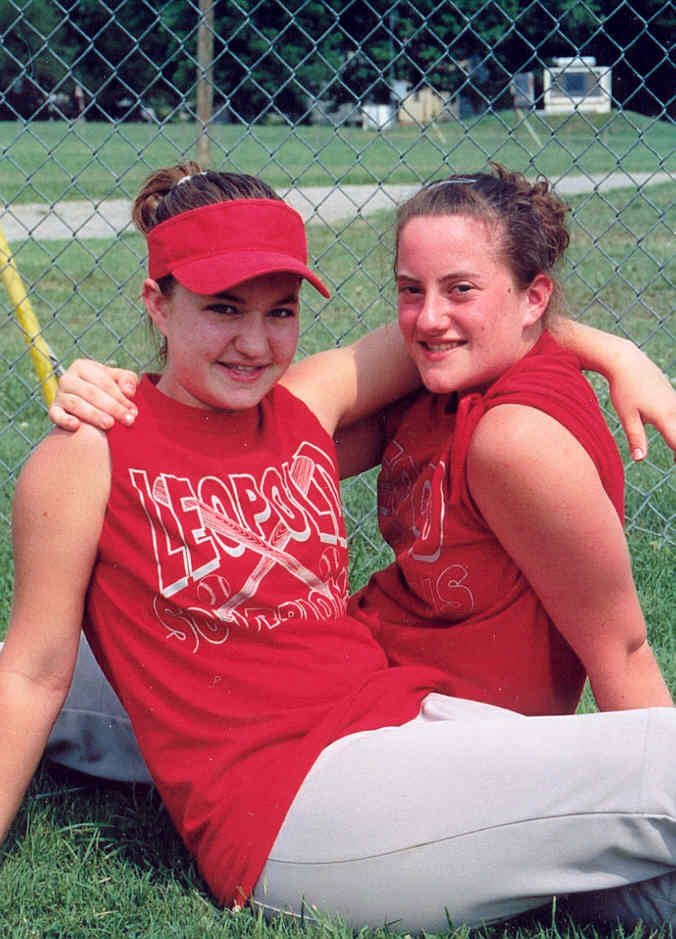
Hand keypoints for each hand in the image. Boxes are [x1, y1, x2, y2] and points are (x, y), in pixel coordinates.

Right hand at [48, 359, 138, 430]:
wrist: (84, 401)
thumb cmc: (104, 388)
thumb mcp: (118, 379)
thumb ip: (127, 380)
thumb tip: (129, 391)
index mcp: (83, 367)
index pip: (104, 382)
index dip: (120, 397)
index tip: (133, 411)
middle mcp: (68, 378)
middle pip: (91, 393)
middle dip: (112, 407)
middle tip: (127, 420)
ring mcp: (59, 394)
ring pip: (76, 404)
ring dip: (93, 415)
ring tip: (109, 424)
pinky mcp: (53, 409)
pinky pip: (56, 415)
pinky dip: (64, 420)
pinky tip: (76, 426)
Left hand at [607, 340, 675, 461]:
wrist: (627, 362)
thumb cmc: (624, 389)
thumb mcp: (627, 416)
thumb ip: (636, 438)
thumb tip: (639, 460)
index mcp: (664, 417)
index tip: (675, 465)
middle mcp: (675, 409)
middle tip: (674, 462)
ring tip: (674, 456)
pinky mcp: (673, 395)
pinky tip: (671, 432)